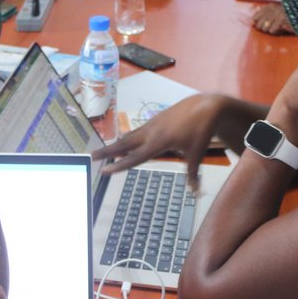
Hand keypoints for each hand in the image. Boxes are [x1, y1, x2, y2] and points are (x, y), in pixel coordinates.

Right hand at [93, 94, 230, 188]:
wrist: (205, 107)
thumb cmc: (201, 131)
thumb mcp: (197, 153)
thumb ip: (193, 173)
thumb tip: (194, 192)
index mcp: (158, 142)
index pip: (135, 157)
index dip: (119, 166)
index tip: (104, 170)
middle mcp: (151, 132)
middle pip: (124, 143)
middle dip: (107, 151)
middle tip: (92, 156)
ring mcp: (152, 124)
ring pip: (129, 136)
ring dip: (116, 144)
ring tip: (104, 151)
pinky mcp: (156, 119)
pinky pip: (137, 131)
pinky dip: (127, 137)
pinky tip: (125, 140)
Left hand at [252, 4, 293, 34]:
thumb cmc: (288, 19)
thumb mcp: (275, 16)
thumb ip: (263, 18)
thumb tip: (252, 23)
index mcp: (269, 6)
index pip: (255, 16)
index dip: (257, 23)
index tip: (263, 26)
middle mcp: (272, 8)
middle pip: (259, 24)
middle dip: (264, 28)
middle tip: (272, 27)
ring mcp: (277, 13)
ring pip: (265, 28)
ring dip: (271, 30)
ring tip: (278, 27)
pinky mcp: (281, 19)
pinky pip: (272, 30)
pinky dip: (277, 31)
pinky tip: (283, 28)